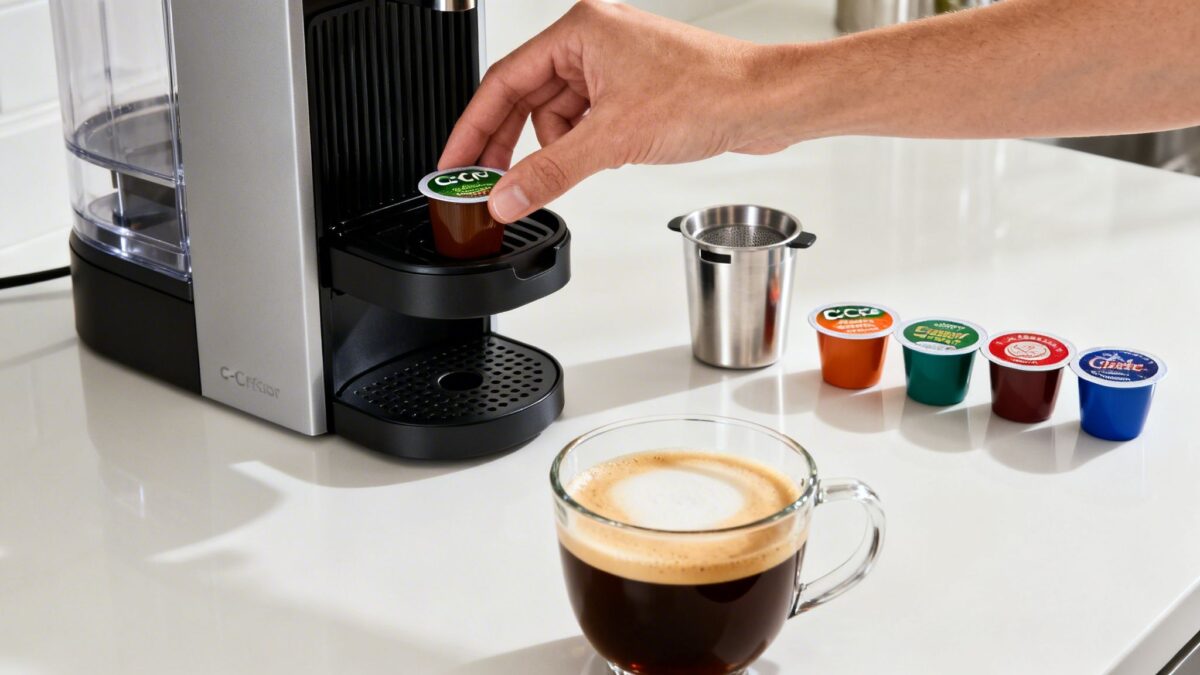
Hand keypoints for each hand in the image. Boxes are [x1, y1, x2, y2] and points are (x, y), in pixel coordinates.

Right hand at [439, 0, 787, 222]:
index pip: (503, 82)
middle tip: (487, 184)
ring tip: (568, 172)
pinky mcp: (634, 90)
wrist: (764, 104)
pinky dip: (586, 147)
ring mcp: (615, 65)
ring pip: (559, 115)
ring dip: (558, 149)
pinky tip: (602, 161)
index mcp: (579, 31)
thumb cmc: (708, 93)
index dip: (472, 128)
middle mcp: (593, 41)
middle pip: (527, 98)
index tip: (453, 164)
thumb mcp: (613, 139)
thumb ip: (550, 172)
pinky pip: (588, 121)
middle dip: (509, 145)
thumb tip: (506, 196)